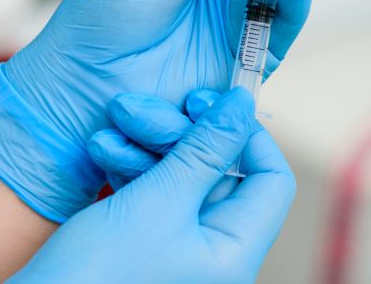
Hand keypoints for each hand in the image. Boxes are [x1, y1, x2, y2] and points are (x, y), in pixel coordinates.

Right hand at [8, 89, 294, 283]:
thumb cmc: (99, 274)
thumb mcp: (159, 201)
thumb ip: (204, 149)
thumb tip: (241, 106)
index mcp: (234, 252)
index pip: (270, 180)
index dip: (245, 135)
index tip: (207, 102)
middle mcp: (211, 251)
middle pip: (217, 170)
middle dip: (177, 133)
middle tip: (140, 108)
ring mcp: (176, 244)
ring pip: (177, 174)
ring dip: (144, 145)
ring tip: (110, 130)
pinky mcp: (142, 238)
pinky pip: (150, 189)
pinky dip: (129, 166)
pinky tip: (103, 149)